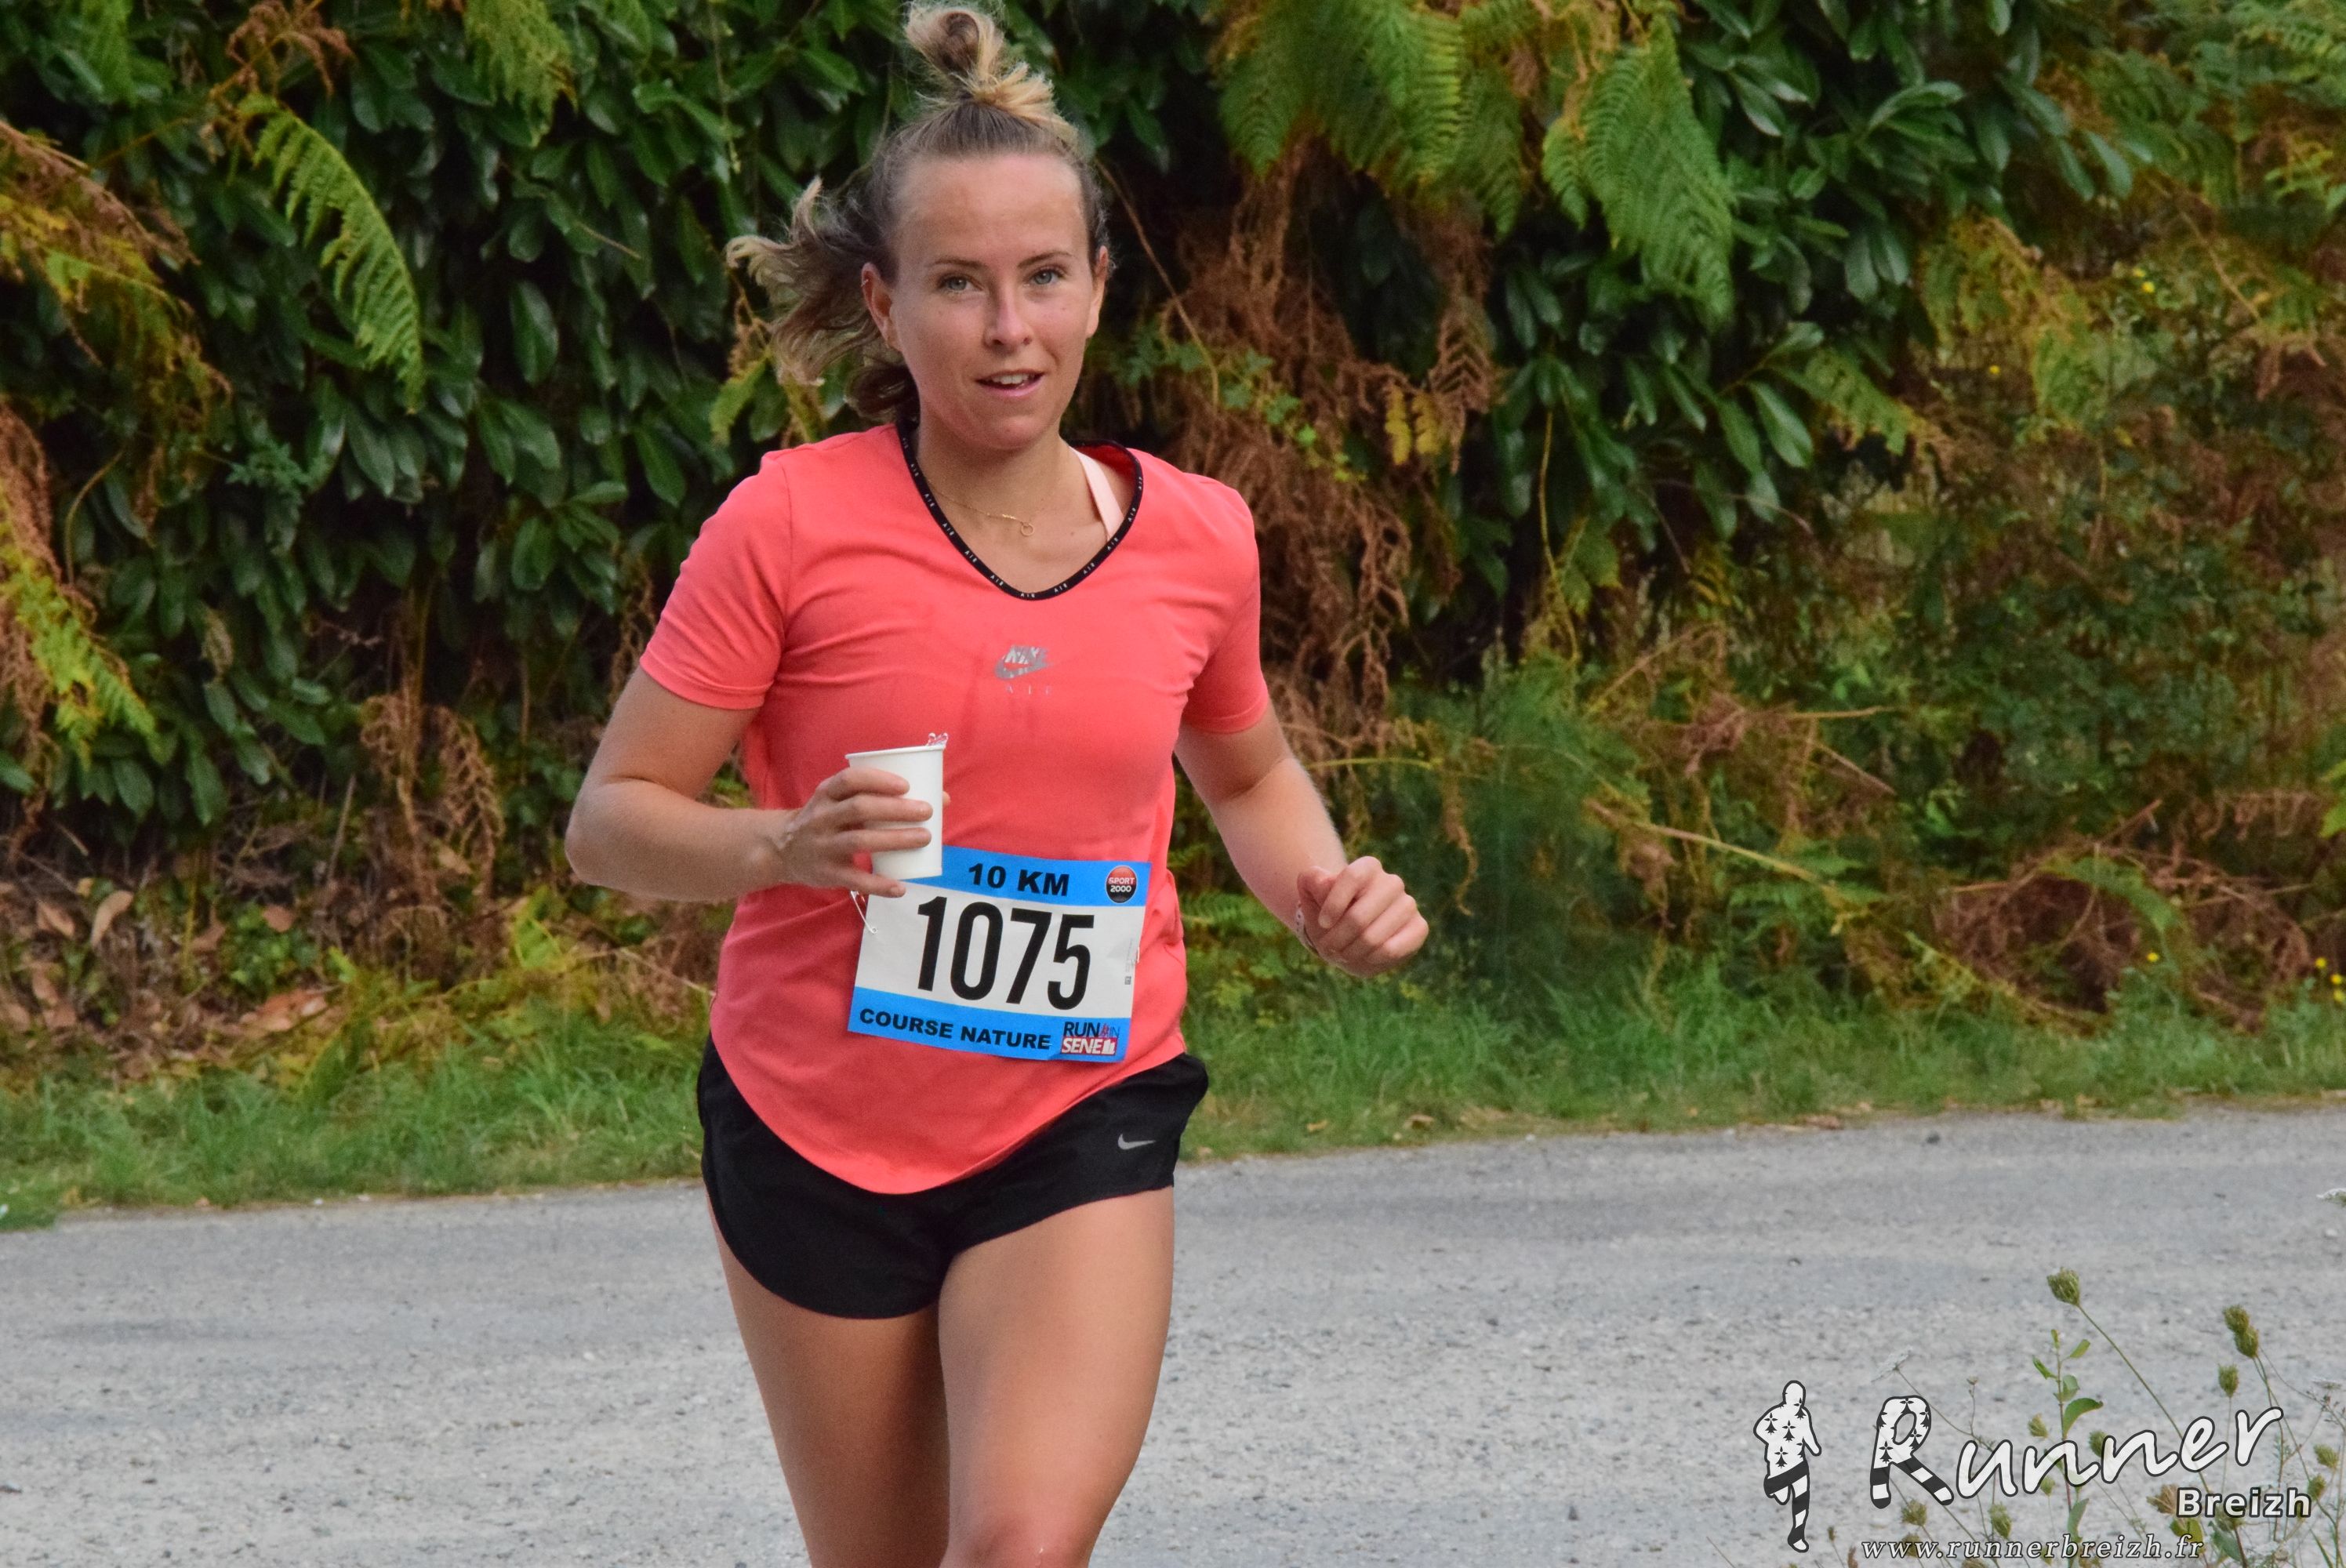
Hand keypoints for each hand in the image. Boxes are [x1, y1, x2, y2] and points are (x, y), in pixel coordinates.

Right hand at [762, 766, 934, 897]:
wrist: (782, 850)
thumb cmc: (827, 820)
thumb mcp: (838, 802)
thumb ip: (877, 797)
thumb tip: (941, 798)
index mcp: (826, 794)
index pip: (850, 780)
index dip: (878, 780)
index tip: (906, 785)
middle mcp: (821, 817)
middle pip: (859, 809)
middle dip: (895, 809)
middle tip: (926, 811)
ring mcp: (822, 846)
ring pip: (860, 840)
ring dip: (894, 839)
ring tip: (924, 838)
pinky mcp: (827, 873)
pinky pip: (855, 880)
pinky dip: (879, 884)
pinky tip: (900, 887)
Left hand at [1294, 855, 1425, 977]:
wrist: (1350, 935)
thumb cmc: (1330, 913)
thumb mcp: (1311, 895)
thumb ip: (1311, 881)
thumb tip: (1324, 880)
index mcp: (1368, 867)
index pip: (1352, 877)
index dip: (1334, 903)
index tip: (1323, 923)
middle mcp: (1392, 882)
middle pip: (1359, 916)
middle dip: (1338, 938)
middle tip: (1329, 947)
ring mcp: (1408, 904)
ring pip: (1373, 936)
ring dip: (1352, 951)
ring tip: (1344, 953)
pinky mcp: (1419, 927)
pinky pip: (1392, 949)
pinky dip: (1372, 958)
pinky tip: (1366, 956)